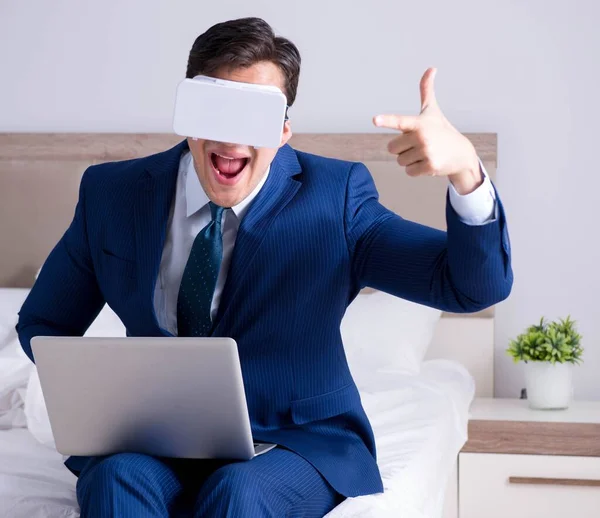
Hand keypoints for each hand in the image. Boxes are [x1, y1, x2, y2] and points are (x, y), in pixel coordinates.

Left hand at [373, 68, 481, 194]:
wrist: (461, 153)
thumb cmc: (442, 130)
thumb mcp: (432, 111)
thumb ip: (426, 91)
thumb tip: (432, 68)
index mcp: (419, 122)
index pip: (399, 121)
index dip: (386, 120)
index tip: (375, 119)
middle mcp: (422, 136)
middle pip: (392, 148)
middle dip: (402, 149)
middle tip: (418, 145)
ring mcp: (427, 151)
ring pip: (400, 161)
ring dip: (409, 160)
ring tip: (425, 153)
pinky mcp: (430, 166)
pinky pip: (408, 171)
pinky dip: (415, 170)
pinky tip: (428, 163)